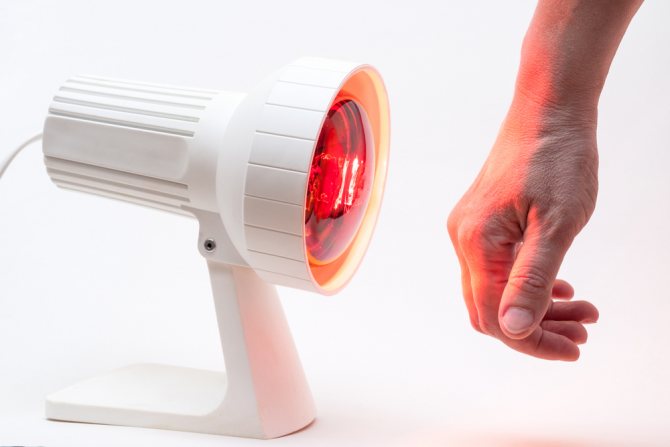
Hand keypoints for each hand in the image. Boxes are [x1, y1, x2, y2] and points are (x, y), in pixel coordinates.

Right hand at [447, 98, 599, 360]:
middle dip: (538, 327)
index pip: (495, 316)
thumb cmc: (556, 159)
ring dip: (538, 307)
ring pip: (497, 289)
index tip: (573, 347)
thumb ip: (531, 279)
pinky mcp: (483, 222)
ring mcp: (470, 231)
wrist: (549, 112)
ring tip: (582, 310)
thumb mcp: (556, 225)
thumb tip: (513, 329)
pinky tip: (559, 286)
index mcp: (477, 243)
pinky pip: (498, 268)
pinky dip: (528, 284)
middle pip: (492, 307)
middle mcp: (464, 240)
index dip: (533, 341)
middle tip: (583, 331)